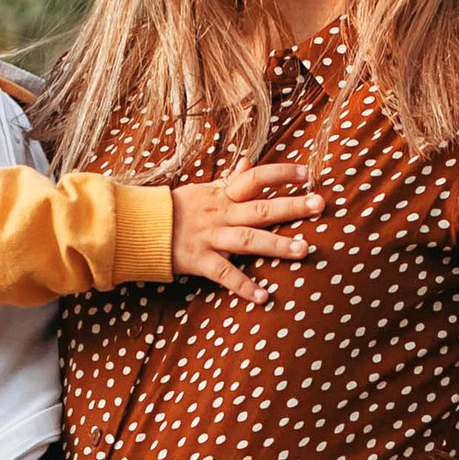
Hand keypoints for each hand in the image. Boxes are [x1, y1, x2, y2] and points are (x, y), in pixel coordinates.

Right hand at [169, 160, 321, 301]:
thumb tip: (249, 162)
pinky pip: (225, 274)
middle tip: (320, 205)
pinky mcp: (199, 261)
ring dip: (277, 245)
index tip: (308, 174)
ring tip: (304, 250)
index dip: (282, 174)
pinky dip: (244, 286)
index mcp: (222, 195)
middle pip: (261, 208)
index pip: (256, 178)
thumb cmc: (175, 209)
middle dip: (291, 206)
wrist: (138, 227)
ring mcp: (210, 237)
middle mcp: (220, 214)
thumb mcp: (202, 190)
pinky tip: (263, 297)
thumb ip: (230, 180)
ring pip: (248, 240)